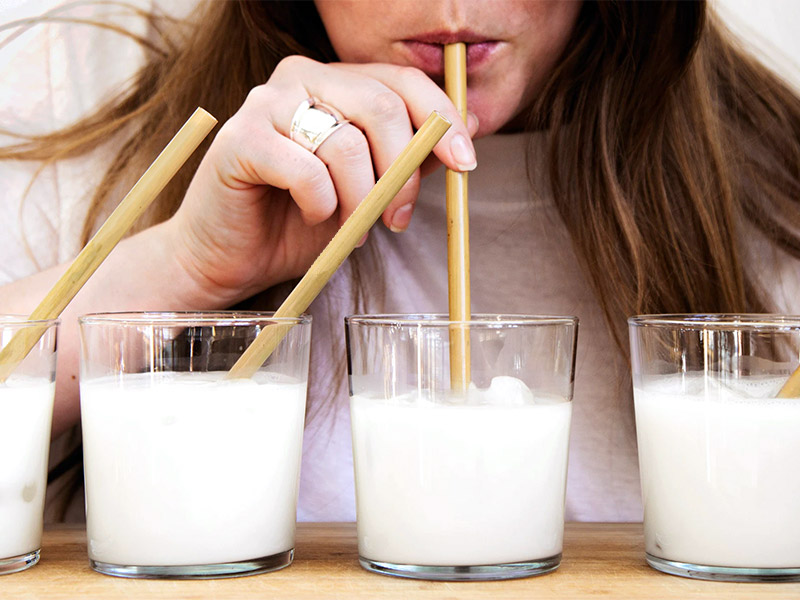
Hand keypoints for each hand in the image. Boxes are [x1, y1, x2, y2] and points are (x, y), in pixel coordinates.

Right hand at [164, 56, 477, 307]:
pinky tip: (312, 216)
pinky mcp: (239, 139)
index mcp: (336, 81)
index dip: (442, 120)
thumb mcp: (367, 188)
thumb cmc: (297, 221)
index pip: (403, 81)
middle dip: (401, 172)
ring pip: (346, 143)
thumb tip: (461, 138)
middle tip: (397, 218)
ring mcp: (266, 103)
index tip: (464, 163)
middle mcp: (301, 77)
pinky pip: (306, 170)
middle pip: (381, 107)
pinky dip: (319, 205)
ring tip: (350, 229)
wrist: (231, 256)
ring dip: (359, 200)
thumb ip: (404, 159)